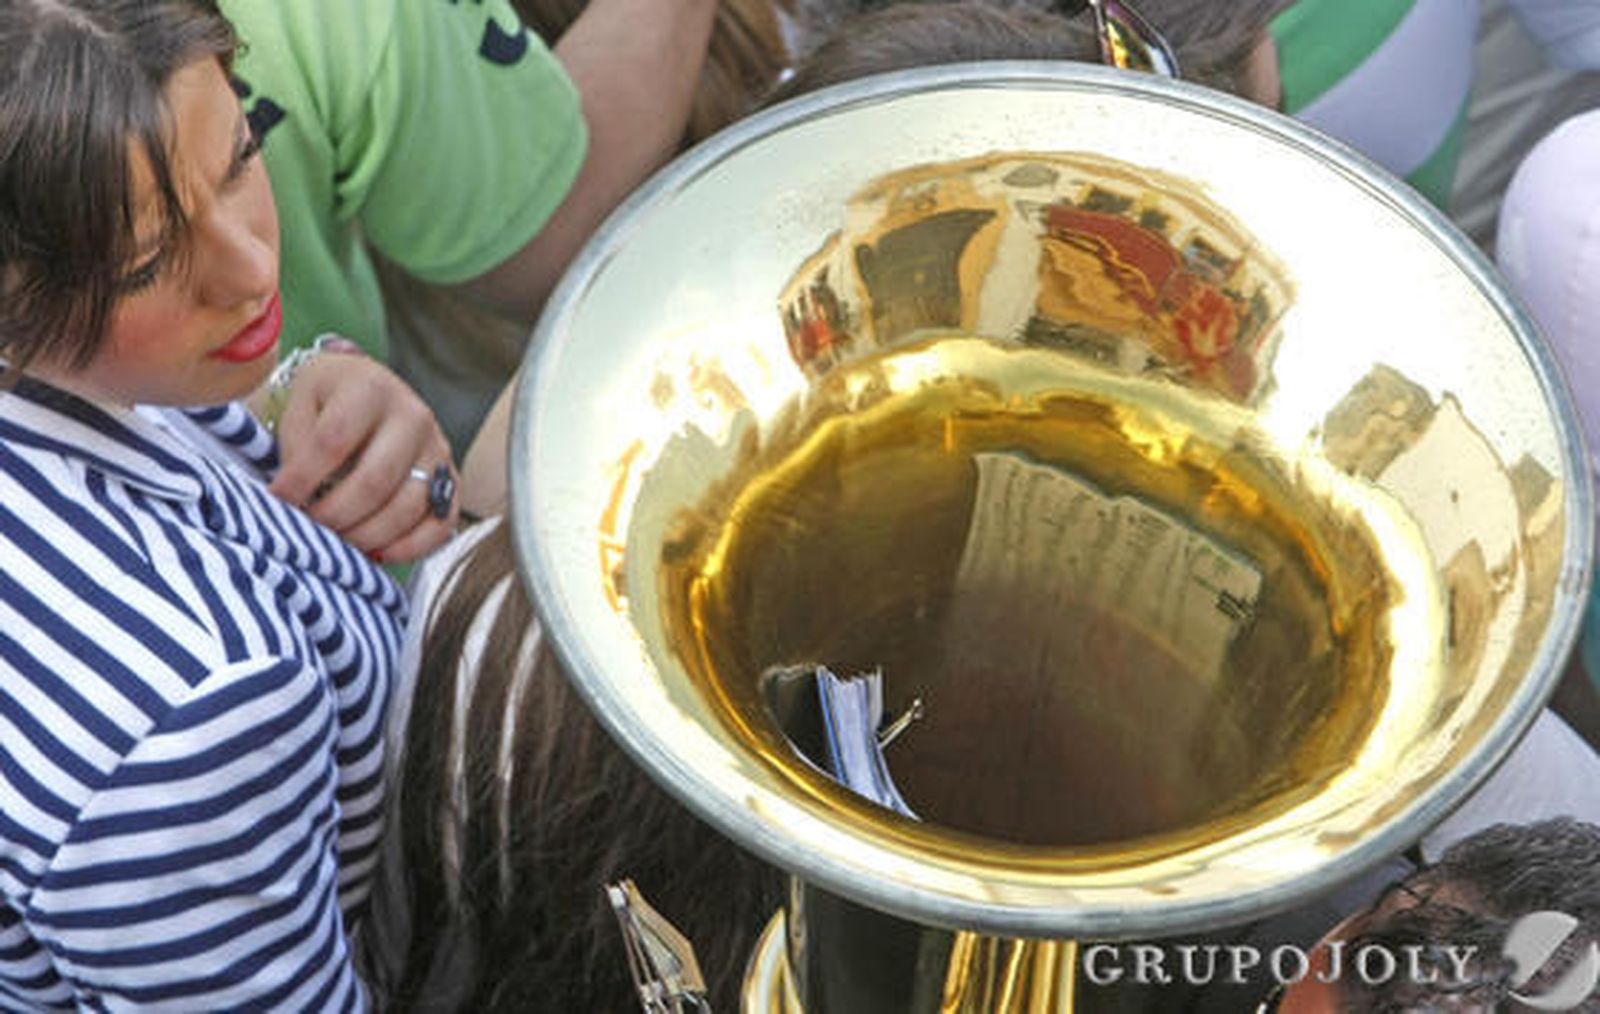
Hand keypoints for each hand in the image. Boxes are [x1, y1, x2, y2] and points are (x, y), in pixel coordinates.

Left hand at [266, 350, 455, 563]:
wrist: (366, 391)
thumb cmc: (328, 404)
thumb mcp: (301, 407)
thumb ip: (298, 449)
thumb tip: (297, 501)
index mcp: (370, 388)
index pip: (333, 441)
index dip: (301, 479)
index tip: (277, 500)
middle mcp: (413, 416)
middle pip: (375, 480)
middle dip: (334, 515)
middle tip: (308, 528)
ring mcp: (437, 449)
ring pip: (407, 508)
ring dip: (366, 535)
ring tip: (336, 541)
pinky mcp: (450, 479)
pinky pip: (440, 524)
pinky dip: (409, 547)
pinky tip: (378, 553)